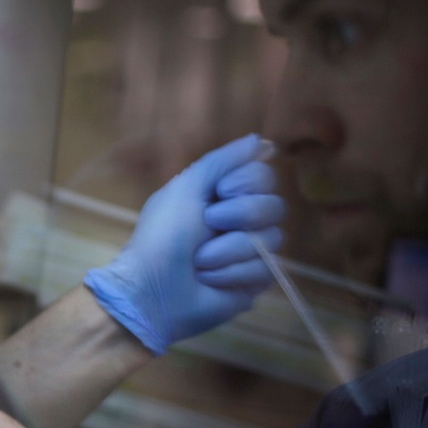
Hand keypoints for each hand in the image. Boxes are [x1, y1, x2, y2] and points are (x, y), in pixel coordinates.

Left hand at [85, 134, 284, 354]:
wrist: (153, 288)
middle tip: (209, 223)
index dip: (246, 182)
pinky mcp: (253, 282)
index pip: (263, 176)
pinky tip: (209, 279)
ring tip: (200, 260)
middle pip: (274, 206)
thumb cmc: (163, 236)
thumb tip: (258, 139)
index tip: (220, 191)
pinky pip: (265, 269)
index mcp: (222, 196)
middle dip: (240, 215)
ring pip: (272, 239)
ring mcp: (250, 252)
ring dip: (229, 249)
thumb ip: (221, 161)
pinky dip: (231, 272)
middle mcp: (241, 221)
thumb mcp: (186, 188)